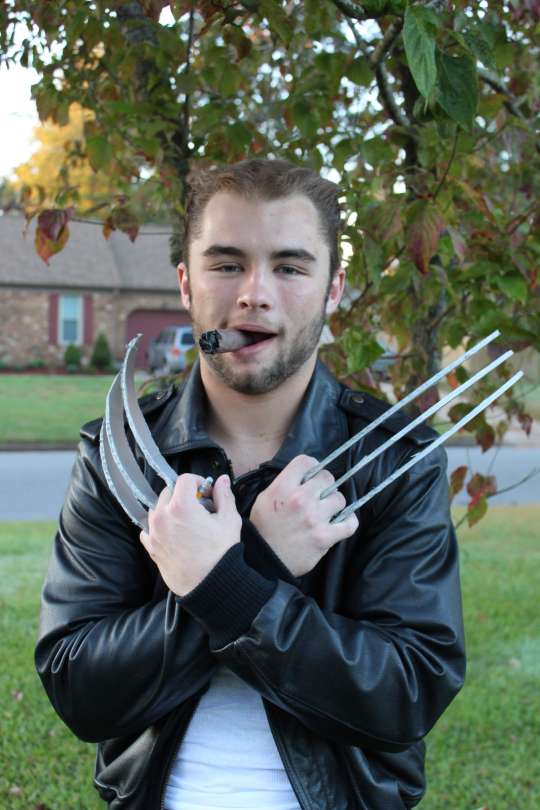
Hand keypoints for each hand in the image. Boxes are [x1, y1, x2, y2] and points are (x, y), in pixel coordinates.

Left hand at [140, 474, 240, 596]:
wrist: (209, 584)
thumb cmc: (220, 552)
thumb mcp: (229, 520)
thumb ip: (224, 496)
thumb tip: (222, 480)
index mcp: (181, 505)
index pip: (185, 479)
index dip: (199, 482)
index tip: (207, 493)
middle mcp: (162, 516)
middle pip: (169, 491)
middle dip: (184, 494)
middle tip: (199, 506)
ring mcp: (153, 532)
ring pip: (157, 508)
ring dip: (169, 508)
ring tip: (185, 520)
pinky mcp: (150, 547)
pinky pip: (148, 528)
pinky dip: (158, 525)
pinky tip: (173, 532)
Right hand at [249, 455, 358, 576]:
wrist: (263, 562)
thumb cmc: (262, 530)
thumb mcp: (264, 499)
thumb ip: (284, 484)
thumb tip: (304, 476)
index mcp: (282, 488)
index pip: (305, 461)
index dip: (311, 466)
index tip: (312, 475)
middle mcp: (300, 499)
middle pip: (327, 477)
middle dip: (324, 485)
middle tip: (320, 494)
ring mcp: (314, 518)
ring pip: (339, 499)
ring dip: (334, 504)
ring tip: (327, 511)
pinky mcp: (325, 537)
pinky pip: (349, 524)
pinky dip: (349, 522)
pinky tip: (342, 522)